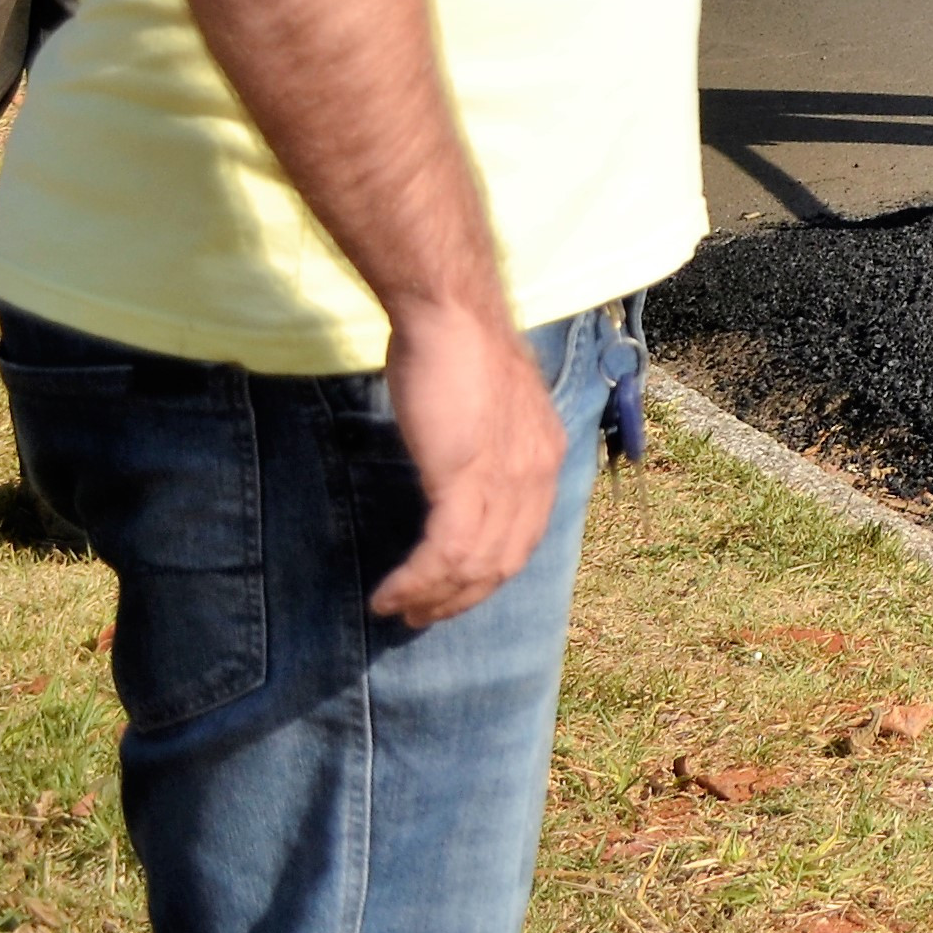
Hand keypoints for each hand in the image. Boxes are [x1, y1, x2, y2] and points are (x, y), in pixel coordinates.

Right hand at [371, 305, 565, 626]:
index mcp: (546, 455)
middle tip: (420, 616)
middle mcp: (537, 472)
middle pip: (505, 561)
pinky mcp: (466, 477)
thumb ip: (489, 446)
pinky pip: (446, 552)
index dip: (489, 572)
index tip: (454, 591)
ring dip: (433, 598)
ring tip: (398, 611)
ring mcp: (506, 477)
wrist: (452, 316)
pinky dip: (416, 581)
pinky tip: (387, 594)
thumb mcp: (489, 408)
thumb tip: (464, 475)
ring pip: (474, 566)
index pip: (526, 534)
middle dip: (462, 598)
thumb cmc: (459, 350)